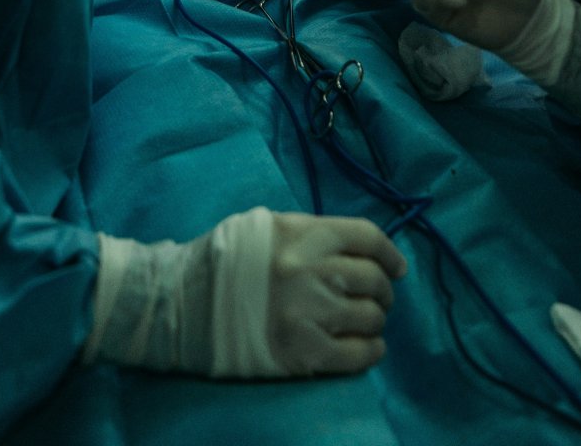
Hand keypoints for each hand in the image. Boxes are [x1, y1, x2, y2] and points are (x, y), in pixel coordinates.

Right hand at [86, 208, 405, 378]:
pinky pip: (354, 354)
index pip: (366, 238)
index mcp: (303, 233)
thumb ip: (311, 233)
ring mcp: (308, 314)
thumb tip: (355, 248)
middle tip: (379, 297)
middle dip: (383, 289)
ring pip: (368, 317)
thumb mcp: (267, 225)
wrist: (184, 303)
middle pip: (371, 279)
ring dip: (375, 320)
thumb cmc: (225, 259)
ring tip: (369, 322)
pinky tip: (368, 348)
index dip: (389, 253)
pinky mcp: (301, 352)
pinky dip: (369, 351)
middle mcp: (311, 271)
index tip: (397, 266)